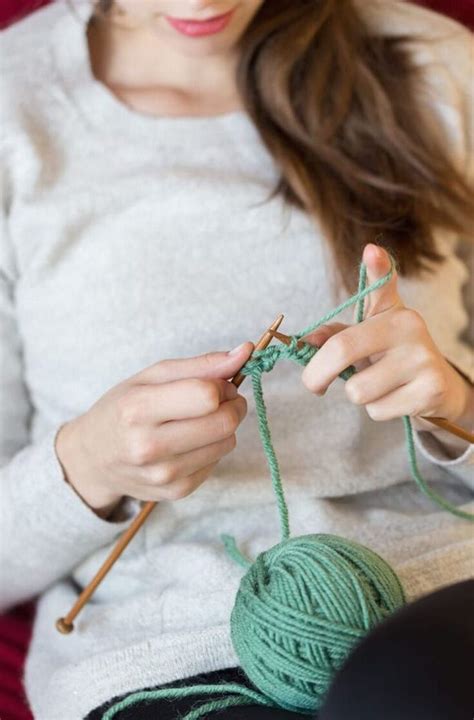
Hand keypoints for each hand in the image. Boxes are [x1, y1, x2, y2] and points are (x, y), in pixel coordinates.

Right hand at [55, 342, 252, 515]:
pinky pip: (217, 462)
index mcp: (138, 409)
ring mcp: (164, 474)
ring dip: (223, 427)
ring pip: (226, 443)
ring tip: (200, 420)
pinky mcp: (177, 491)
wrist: (93, 459)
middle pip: (223, 422)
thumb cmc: (122, 409)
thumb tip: (245, 351)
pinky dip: (212, 448)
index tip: (216, 383)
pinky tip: (190, 442)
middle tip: (220, 399)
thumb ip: (201, 364)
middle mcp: (149, 446)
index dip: (221, 385)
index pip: (206, 396)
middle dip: (232, 405)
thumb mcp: (151, 376)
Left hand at [301, 243, 472, 430]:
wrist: (436, 388)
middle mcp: (411, 328)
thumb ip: (334, 334)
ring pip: (358, 390)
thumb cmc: (390, 358)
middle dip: (316, 375)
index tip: (371, 250)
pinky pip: (377, 410)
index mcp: (393, 312)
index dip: (377, 268)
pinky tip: (395, 399)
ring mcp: (423, 360)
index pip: (380, 289)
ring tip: (377, 386)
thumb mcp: (366, 338)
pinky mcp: (430, 391)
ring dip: (358, 396)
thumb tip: (306, 340)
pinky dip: (377, 411)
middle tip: (314, 384)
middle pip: (343, 349)